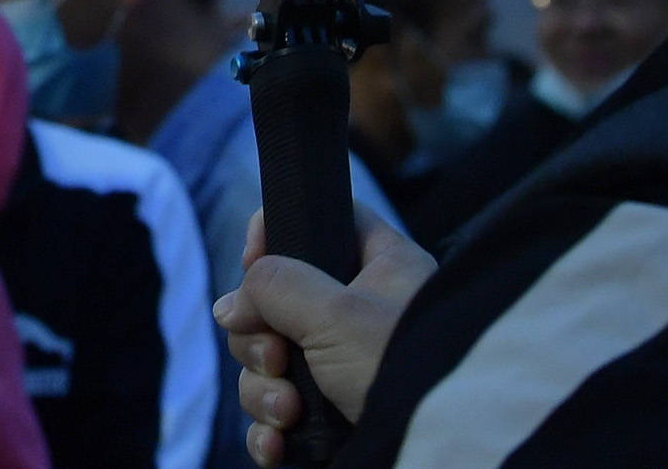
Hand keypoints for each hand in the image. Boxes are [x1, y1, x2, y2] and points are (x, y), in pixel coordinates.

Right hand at [213, 208, 435, 465]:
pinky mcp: (334, 418)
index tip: (253, 263)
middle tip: (277, 360)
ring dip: (265, 392)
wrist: (438, 448)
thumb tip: (229, 306)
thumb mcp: (335, 311)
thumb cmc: (400, 364)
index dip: (276, 234)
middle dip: (261, 342)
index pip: (321, 222)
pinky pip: (280, 416)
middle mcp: (361, 313)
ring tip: (288, 412)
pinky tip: (279, 443)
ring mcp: (345, 367)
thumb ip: (273, 288)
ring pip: (272, 365)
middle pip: (278, 304)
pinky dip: (271, 430)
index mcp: (379, 268)